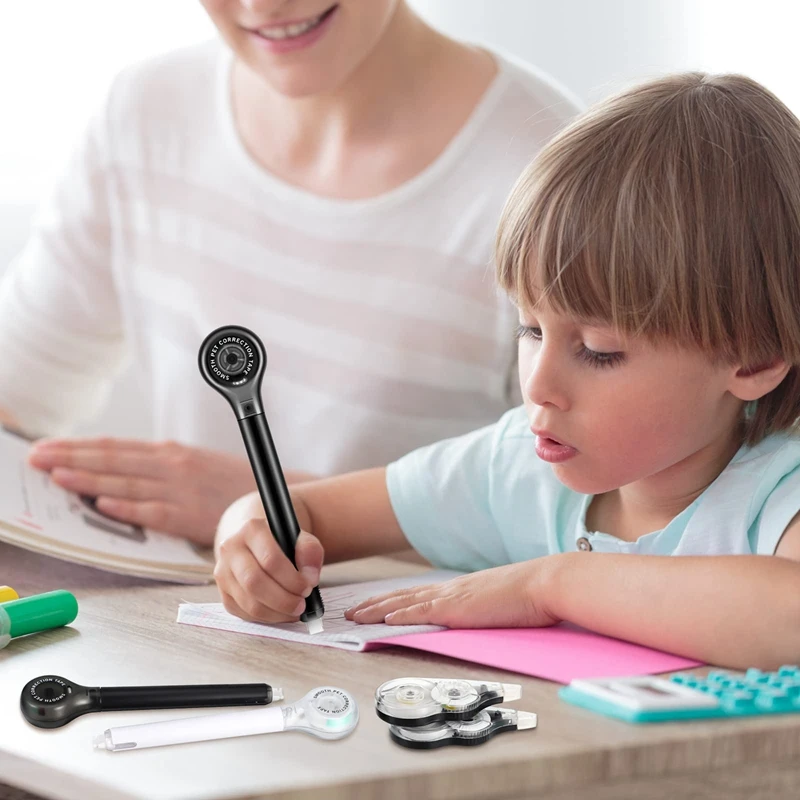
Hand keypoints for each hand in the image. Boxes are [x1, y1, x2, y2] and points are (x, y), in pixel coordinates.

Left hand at [27, 437, 301, 546]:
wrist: (271, 497)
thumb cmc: (230, 483)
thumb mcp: (194, 465)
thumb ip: (159, 467)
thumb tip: (119, 471)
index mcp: (170, 454)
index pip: (115, 447)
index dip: (78, 446)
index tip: (47, 446)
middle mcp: (172, 466)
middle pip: (114, 460)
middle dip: (71, 457)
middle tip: (36, 458)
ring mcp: (180, 490)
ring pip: (126, 483)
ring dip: (88, 478)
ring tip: (56, 476)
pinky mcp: (190, 515)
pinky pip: (153, 512)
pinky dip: (127, 507)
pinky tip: (103, 503)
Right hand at [214, 519, 323, 622]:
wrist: (254, 543)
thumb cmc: (280, 542)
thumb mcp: (299, 537)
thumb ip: (309, 551)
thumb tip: (309, 577)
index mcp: (252, 529)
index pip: (271, 559)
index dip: (292, 579)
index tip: (308, 587)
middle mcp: (231, 549)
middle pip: (255, 583)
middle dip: (283, 600)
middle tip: (301, 605)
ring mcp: (223, 572)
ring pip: (248, 602)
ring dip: (276, 612)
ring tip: (294, 611)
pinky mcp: (223, 592)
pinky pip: (244, 613)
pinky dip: (266, 618)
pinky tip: (281, 613)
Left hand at [344, 558, 563, 628]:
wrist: (544, 583)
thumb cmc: (530, 595)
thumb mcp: (498, 601)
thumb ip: (481, 608)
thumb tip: (474, 617)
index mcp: (459, 589)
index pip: (417, 595)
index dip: (392, 600)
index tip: (373, 605)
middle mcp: (450, 589)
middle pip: (402, 596)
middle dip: (373, 604)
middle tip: (350, 612)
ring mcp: (452, 597)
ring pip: (403, 602)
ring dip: (376, 610)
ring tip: (354, 616)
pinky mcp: (457, 607)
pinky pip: (421, 612)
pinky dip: (399, 614)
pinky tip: (382, 619)